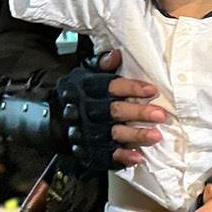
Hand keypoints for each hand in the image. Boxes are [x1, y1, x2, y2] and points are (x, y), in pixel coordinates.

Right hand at [55, 51, 165, 170]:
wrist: (51, 120)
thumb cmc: (77, 93)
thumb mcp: (84, 73)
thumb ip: (101, 64)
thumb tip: (116, 54)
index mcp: (86, 88)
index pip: (110, 86)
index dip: (131, 88)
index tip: (151, 91)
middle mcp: (86, 110)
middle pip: (114, 111)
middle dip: (138, 113)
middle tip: (160, 114)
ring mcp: (86, 132)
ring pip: (113, 134)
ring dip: (135, 135)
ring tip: (155, 136)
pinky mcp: (87, 150)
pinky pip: (105, 155)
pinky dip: (122, 156)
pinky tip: (137, 156)